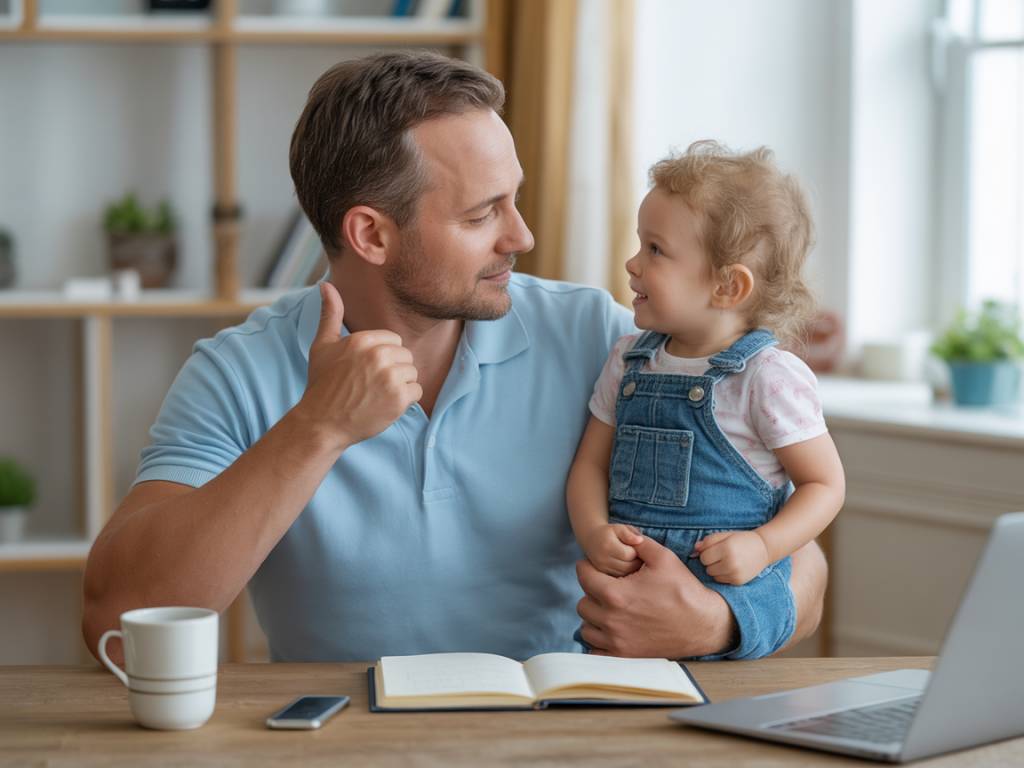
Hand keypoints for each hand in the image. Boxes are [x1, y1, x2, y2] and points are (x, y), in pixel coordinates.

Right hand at [298, 282, 422, 450]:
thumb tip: (326, 284)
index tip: (367, 370)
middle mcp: (377, 356)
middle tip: (371, 385)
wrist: (321, 423)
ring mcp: (390, 378)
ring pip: (413, 373)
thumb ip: (330, 314)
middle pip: (405, 355)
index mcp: (362, 340)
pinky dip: (406, 401)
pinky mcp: (399, 399)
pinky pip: (417, 391)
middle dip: (393, 369)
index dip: (383, 355)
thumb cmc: (322, 384)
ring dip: (400, 385)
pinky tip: (385, 405)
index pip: (394, 339)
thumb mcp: (322, 345)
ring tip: (377, 394)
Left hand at [576, 536, 735, 657]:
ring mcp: (617, 641)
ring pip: (586, 627)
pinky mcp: (624, 656)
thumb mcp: (664, 558)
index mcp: (616, 594)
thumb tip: (625, 536)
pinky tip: (612, 630)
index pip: (583, 577)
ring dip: (594, 617)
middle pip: (583, 602)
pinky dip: (599, 640)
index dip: (587, 567)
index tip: (594, 567)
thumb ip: (639, 544)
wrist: (703, 624)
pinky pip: (596, 651)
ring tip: (610, 608)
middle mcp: (612, 620)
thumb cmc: (684, 590)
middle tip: (607, 587)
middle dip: (592, 592)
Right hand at [580, 524, 642, 576]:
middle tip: (636, 553)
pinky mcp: (602, 573)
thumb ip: (630, 533)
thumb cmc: (609, 532)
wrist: (591, 539)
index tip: (636, 546)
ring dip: (632, 567)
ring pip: (625, 573)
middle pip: (628, 566)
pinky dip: (625, 571)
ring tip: (631, 557)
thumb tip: (640, 540)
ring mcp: (602, 567)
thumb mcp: (619, 528)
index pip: (629, 555)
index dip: (637, 552)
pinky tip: (625, 563)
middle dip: (636, 561)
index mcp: (608, 545)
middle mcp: (603, 558)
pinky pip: (619, 575)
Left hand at [694, 530, 769, 584]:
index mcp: (726, 548)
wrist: (764, 549)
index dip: (706, 553)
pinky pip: (720, 580)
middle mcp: (731, 563)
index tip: (714, 549)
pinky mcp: (738, 581)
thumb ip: (708, 541)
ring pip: (712, 575)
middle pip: (707, 567)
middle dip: (710, 561)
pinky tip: (731, 568)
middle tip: (720, 555)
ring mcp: (735, 574)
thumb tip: (694, 550)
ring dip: (715, 569)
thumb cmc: (741, 540)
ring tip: (726, 561)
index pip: (704, 557)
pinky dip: (722, 575)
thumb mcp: (724, 535)